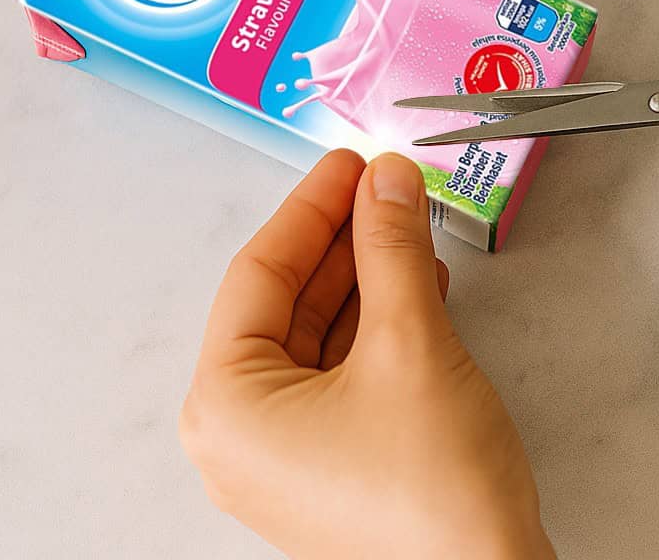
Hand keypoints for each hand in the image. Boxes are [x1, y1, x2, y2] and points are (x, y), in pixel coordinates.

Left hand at [178, 150, 553, 559]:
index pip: (258, 274)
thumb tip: (385, 185)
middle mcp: (239, 438)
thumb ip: (391, 250)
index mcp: (225, 406)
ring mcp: (283, 461)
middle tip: (382, 187)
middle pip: (284, 305)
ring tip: (407, 227)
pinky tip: (415, 288)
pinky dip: (375, 329)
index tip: (347, 163)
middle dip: (342, 241)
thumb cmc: (433, 496)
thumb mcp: (410, 342)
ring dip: (365, 280)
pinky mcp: (329, 471)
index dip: (310, 208)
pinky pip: (338, 377)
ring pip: (315, 339)